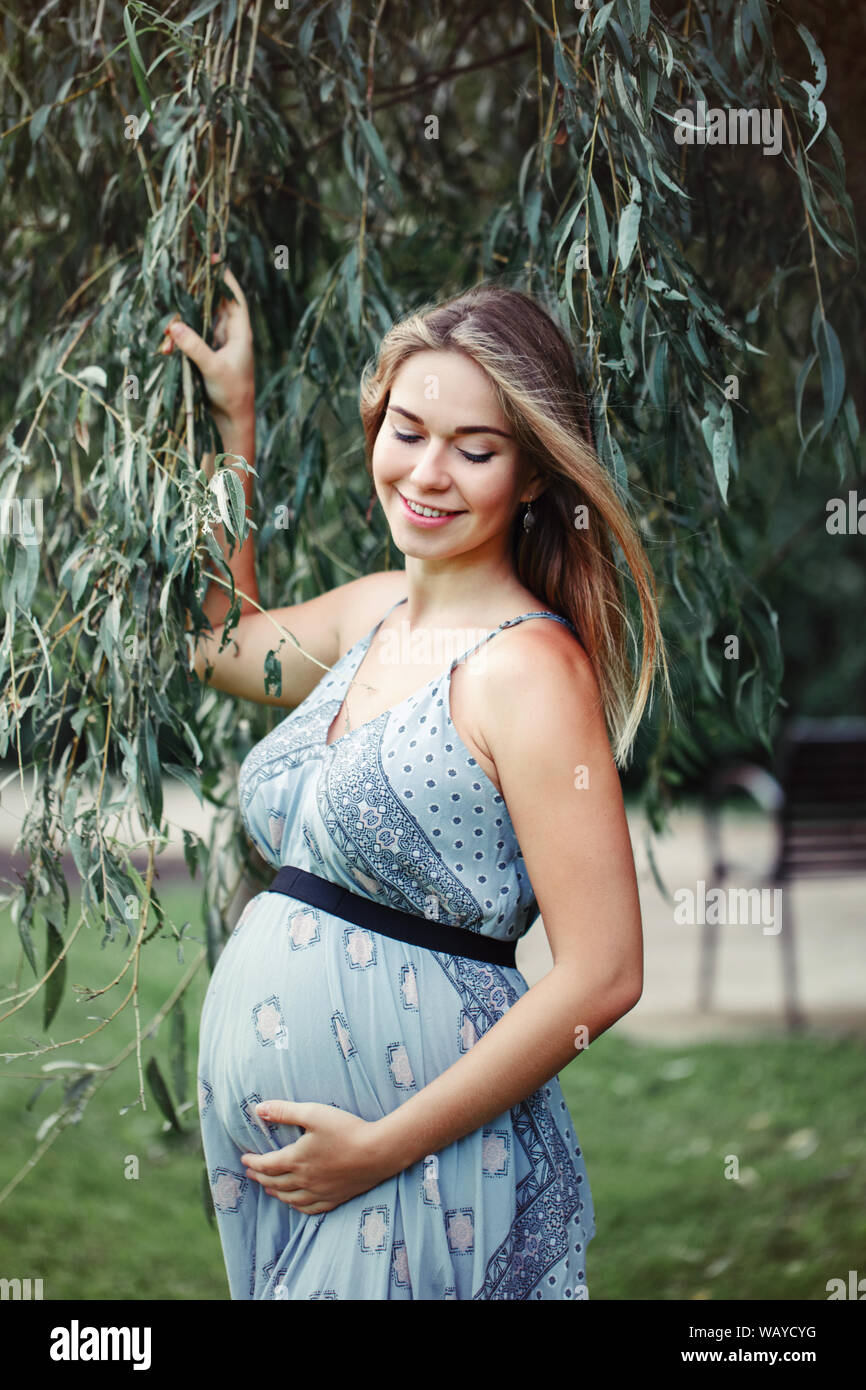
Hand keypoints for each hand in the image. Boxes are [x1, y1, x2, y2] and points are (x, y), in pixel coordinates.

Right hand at [162, 255, 253, 424]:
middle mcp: (230, 335)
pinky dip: (179, 341)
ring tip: (166, 330)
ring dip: (182, 324)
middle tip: (178, 280)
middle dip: (195, 295)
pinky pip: (190, 340)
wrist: (232, 421)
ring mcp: (218, 345)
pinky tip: (166, 347)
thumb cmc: (231, 393)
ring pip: (198, 323)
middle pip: (213, 305)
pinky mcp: (206, 356)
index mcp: (240, 333)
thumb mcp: (213, 368)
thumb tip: (172, 326)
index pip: (234, 298)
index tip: (213, 259)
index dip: (224, 278)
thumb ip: (194, 346)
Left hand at [240, 1100, 392, 1213]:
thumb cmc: (346, 1129)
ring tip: (268, 1189)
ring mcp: (320, 1192)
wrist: (378, 1152)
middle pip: (275, 1183)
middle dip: (260, 1178)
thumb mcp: (314, 1113)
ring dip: (275, 1193)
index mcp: (296, 1159)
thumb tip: (259, 1110)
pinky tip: (295, 1203)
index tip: (244, 1159)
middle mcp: (304, 1180)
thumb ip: (285, 1111)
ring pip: (290, 1198)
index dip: (253, 1163)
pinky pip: (309, 1209)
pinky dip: (296, 1206)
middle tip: (252, 1174)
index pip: (266, 1165)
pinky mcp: (335, 1198)